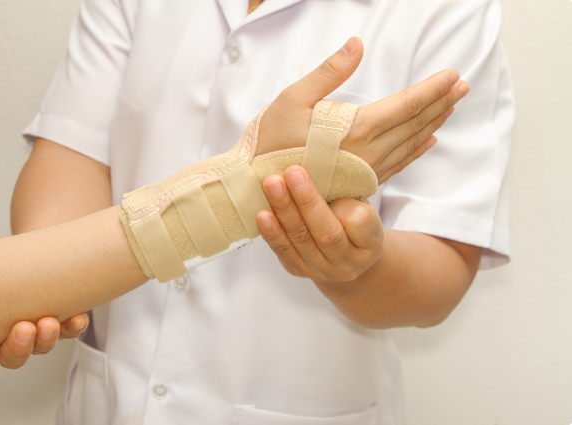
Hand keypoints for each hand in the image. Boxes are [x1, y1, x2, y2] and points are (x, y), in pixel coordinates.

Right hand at [0, 235, 88, 377]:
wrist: (44, 256)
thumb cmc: (13, 264)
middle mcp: (15, 337)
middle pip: (13, 357)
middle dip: (18, 347)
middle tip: (23, 328)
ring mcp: (42, 332)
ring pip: (43, 347)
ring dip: (46, 338)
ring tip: (49, 321)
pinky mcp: (67, 323)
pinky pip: (72, 331)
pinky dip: (75, 326)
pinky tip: (78, 317)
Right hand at [257, 37, 468, 183]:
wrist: (259, 188)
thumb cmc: (270, 142)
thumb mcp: (293, 99)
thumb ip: (329, 72)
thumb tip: (357, 45)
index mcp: (356, 128)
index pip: (406, 105)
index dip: (432, 89)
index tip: (453, 74)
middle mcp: (368, 152)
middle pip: (415, 124)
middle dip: (441, 102)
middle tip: (462, 86)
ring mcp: (366, 170)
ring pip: (411, 144)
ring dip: (433, 123)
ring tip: (450, 107)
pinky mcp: (359, 182)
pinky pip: (398, 165)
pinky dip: (417, 150)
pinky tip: (428, 141)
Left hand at [257, 166, 382, 281]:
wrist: (344, 255)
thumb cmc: (353, 221)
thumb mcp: (360, 206)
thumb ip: (345, 194)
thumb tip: (315, 169)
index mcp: (371, 244)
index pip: (359, 223)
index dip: (343, 204)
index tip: (330, 181)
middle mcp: (349, 262)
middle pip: (326, 233)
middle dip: (306, 201)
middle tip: (292, 173)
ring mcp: (322, 270)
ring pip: (301, 240)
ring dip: (284, 211)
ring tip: (272, 185)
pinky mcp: (299, 270)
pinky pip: (283, 251)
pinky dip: (272, 232)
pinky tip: (262, 214)